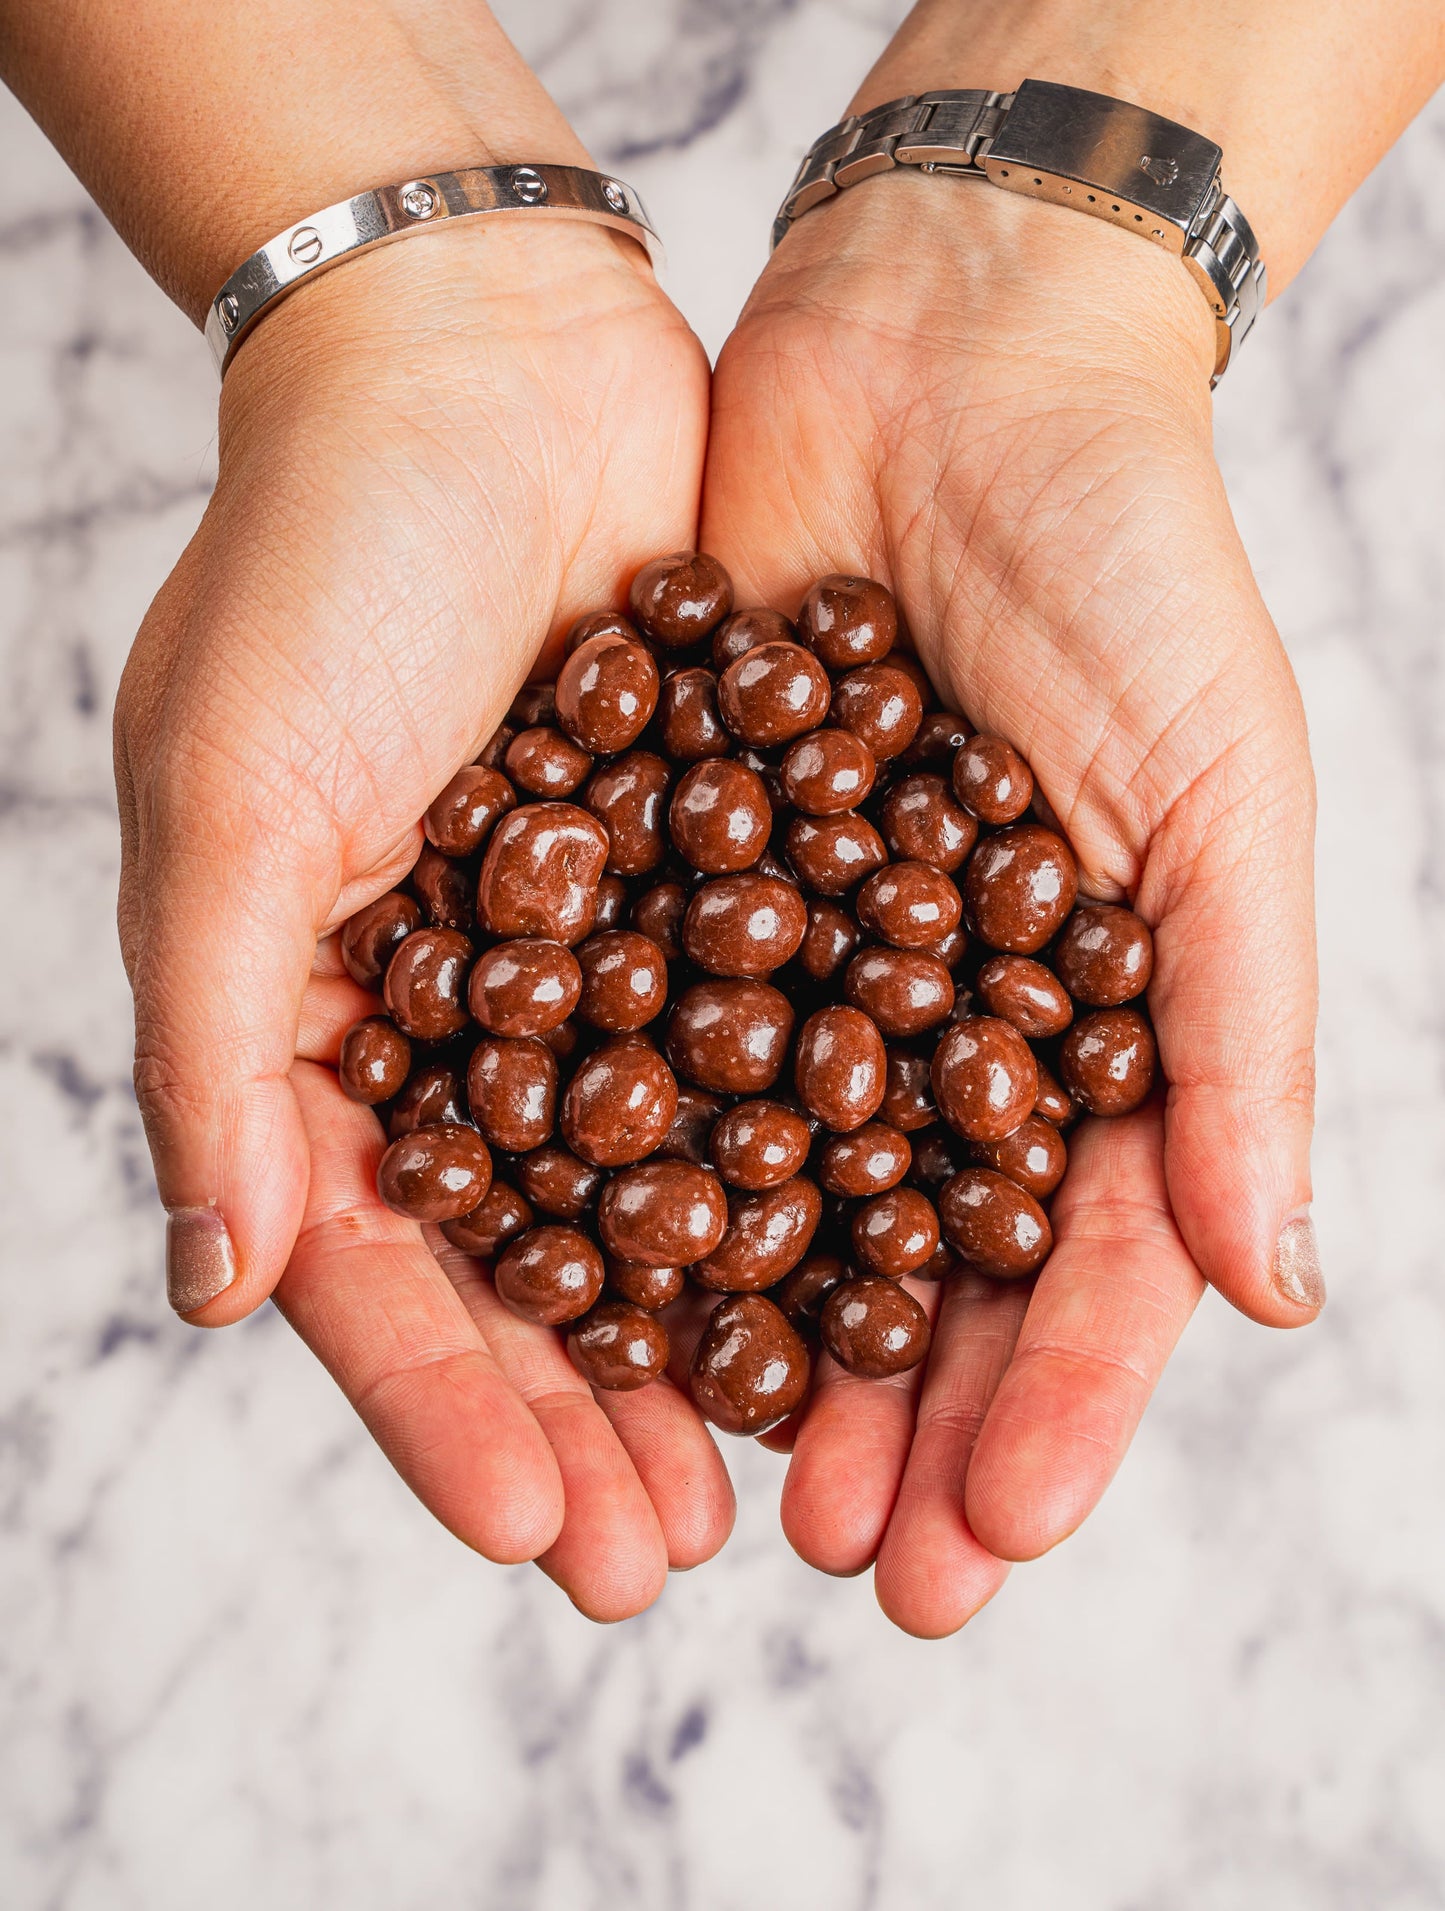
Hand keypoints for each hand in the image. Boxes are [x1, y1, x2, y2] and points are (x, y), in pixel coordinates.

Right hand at [114, 223, 734, 1617]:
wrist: (482, 359)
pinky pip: (773, 1054)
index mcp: (325, 1023)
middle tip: (665, 1561)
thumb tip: (218, 1288)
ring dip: (715, 1333)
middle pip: (532, 1261)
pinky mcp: (722, 881)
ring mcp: (598, 961)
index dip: (444, 1402)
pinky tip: (879, 1271)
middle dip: (592, 1417)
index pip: (382, 1258)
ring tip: (786, 1476)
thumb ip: (217, 1044)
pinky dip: (818, 1164)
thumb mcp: (234, 799)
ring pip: (666, 1190)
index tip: (531, 1532)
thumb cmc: (320, 567)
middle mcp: (466, 1018)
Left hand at [702, 178, 1321, 1632]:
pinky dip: (619, 1167)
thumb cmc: (1127, 565)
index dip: (1052, 1406)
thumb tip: (1273, 1292)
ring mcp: (808, 963)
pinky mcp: (676, 882)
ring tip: (716, 1484)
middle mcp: (945, 1019)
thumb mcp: (1216, 794)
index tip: (993, 1543)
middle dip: (895, 1418)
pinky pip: (644, 1051)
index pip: (1080, 1256)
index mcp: (1093, 1023)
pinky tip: (587, 1279)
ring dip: (750, 1342)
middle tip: (852, 1563)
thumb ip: (1241, 1036)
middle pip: (918, 1262)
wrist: (944, 361)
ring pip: (773, 1198)